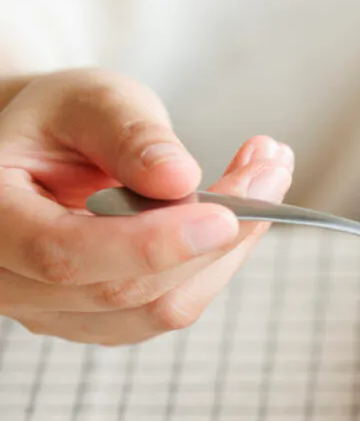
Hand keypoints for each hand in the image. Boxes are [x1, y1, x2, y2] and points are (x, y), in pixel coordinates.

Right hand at [0, 68, 293, 343]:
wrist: (50, 152)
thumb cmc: (63, 122)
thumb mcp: (89, 100)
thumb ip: (128, 134)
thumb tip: (179, 179)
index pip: (65, 254)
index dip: (150, 245)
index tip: (227, 214)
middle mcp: (12, 283)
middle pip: (126, 291)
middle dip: (215, 236)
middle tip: (272, 169)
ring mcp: (57, 313)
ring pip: (162, 308)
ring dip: (231, 250)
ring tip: (268, 175)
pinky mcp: (105, 321)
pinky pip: (175, 306)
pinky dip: (221, 262)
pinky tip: (246, 212)